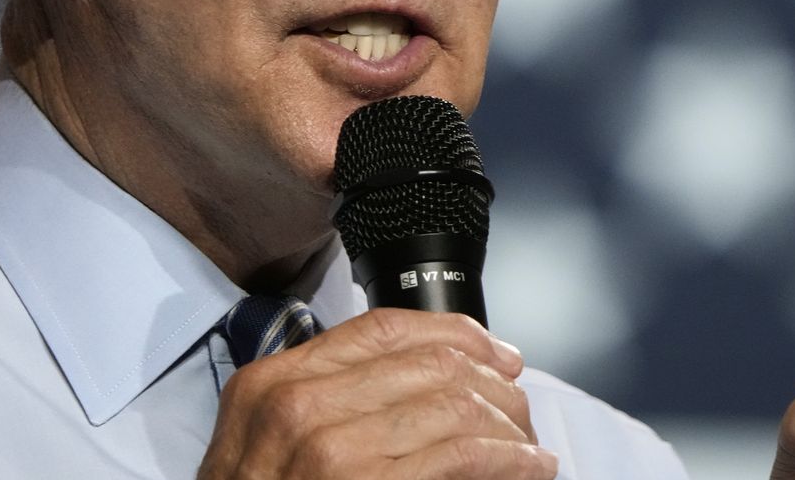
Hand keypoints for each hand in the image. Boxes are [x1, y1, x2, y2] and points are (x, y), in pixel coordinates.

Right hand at [197, 306, 558, 478]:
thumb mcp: (263, 446)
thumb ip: (322, 401)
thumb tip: (421, 376)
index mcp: (270, 384)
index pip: (380, 328)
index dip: (452, 331)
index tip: (491, 351)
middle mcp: (297, 408)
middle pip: (428, 362)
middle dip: (490, 380)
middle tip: (518, 403)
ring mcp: (330, 452)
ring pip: (455, 404)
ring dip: (508, 424)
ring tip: (528, 445)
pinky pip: (465, 455)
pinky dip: (512, 459)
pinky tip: (531, 468)